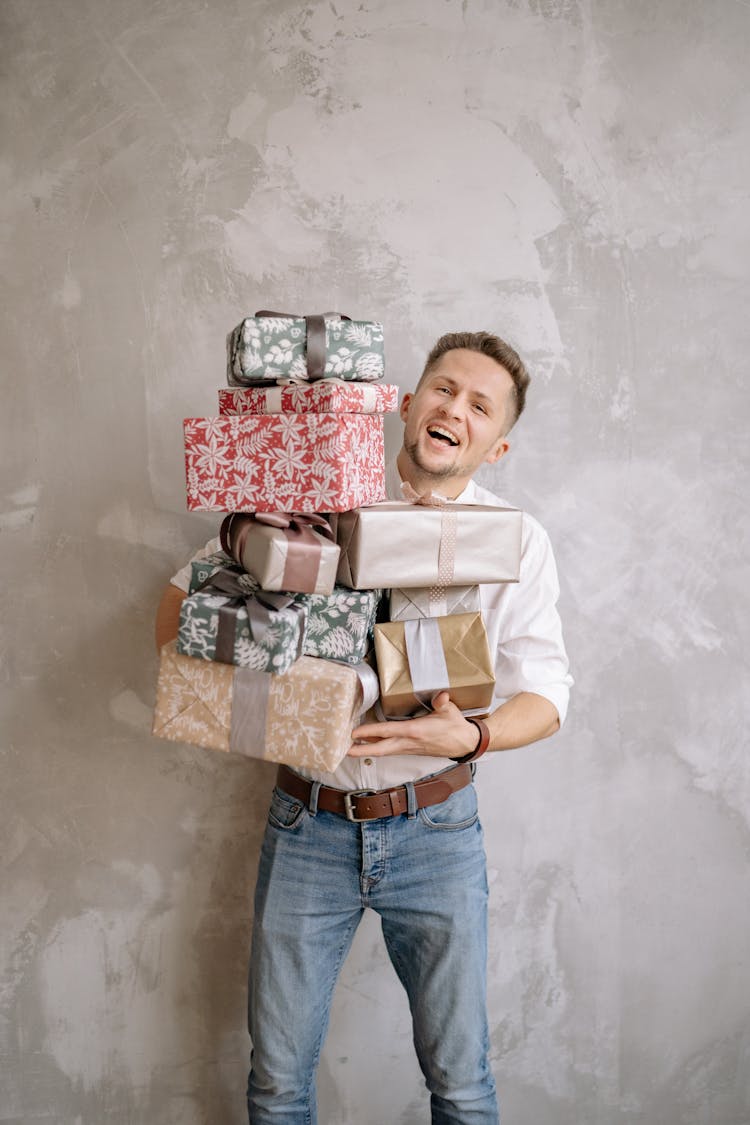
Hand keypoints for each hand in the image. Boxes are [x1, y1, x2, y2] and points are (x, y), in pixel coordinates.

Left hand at [348, 691, 479, 758]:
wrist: (465, 744)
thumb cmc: (456, 727)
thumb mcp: (450, 711)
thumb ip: (442, 702)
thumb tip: (441, 695)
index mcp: (415, 731)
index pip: (388, 731)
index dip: (370, 732)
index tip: (355, 733)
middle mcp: (409, 742)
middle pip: (381, 748)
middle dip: (362, 750)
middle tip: (344, 749)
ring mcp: (409, 748)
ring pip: (384, 751)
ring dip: (367, 749)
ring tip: (350, 747)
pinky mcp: (410, 750)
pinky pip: (390, 750)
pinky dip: (377, 748)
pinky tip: (369, 744)